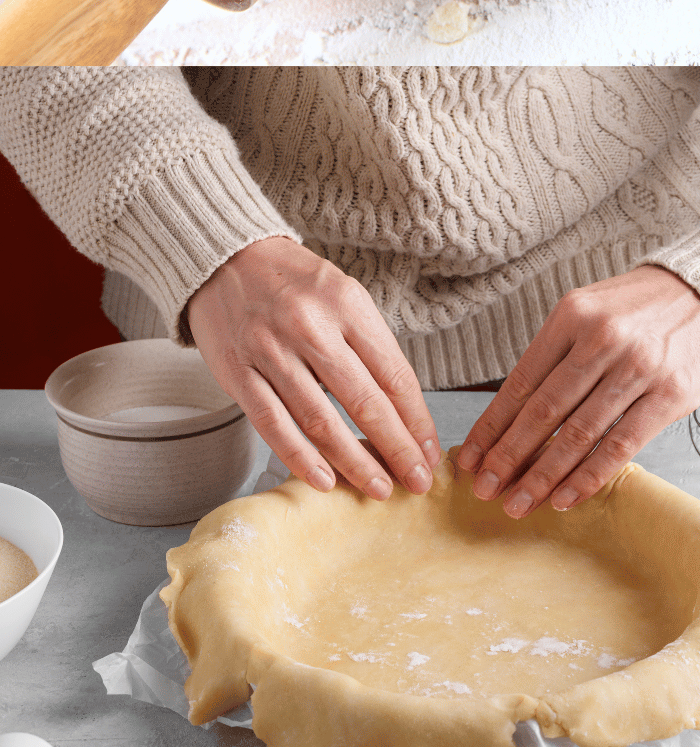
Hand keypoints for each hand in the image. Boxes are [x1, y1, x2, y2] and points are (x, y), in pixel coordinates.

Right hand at [187, 236, 439, 498]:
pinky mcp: (238, 373)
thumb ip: (369, 344)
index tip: (429, 450)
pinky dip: (301, 458)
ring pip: (321, 421)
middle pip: (364, 401)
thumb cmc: (294, 281)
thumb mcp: (342, 293)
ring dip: (355, 462)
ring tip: (378, 488)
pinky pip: (274, 425)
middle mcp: (310, 327)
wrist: (224, 257)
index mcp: (346, 304)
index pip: (393, 373)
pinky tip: (325, 481)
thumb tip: (402, 409)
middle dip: (396, 448)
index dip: (416, 419)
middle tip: (416, 482)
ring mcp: (271, 351)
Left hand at [455, 266, 699, 517]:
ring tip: (518, 503)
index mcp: (572, 315)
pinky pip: (620, 445)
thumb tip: (511, 417)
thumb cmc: (639, 309)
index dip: (492, 425)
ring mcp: (638, 367)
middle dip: (508, 456)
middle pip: (544, 410)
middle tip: (484, 490)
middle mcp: (602, 338)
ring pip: (578, 433)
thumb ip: (557, 355)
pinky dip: (588, 476)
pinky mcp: (669, 395)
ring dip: (543, 475)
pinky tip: (565, 498)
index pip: (521, 380)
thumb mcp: (590, 311)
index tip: (470, 459)